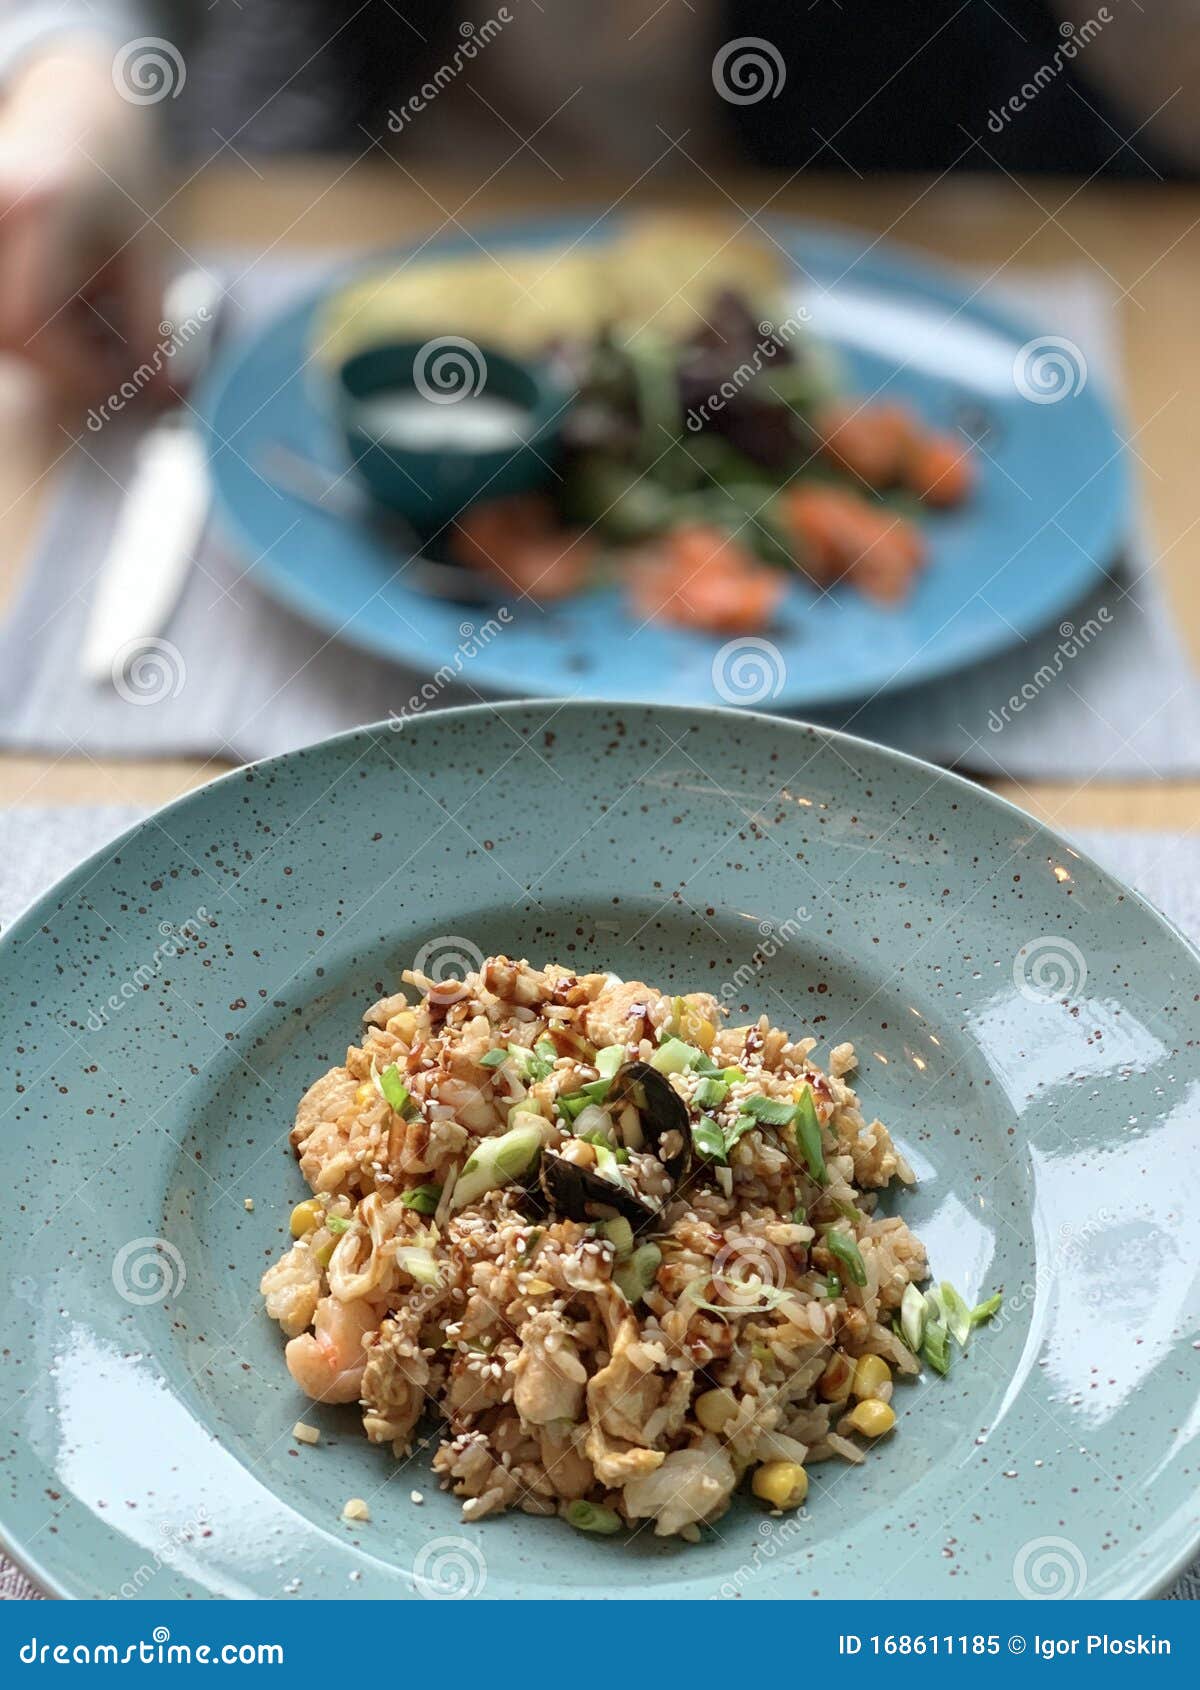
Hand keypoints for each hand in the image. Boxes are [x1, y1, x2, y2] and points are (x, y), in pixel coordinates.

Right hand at [0, 42, 164, 406]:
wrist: (70, 115)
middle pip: (5, 331)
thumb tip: (165, 396)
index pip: (31, 320)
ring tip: (84, 332)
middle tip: (104, 365)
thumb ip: (152, 325)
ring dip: (36, 352)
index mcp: (41, 206)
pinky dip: (20, 332)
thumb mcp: (145, 251)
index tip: (118, 380)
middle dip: (55, 365)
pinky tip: (53, 319)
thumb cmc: (113, 183)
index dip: (71, 367)